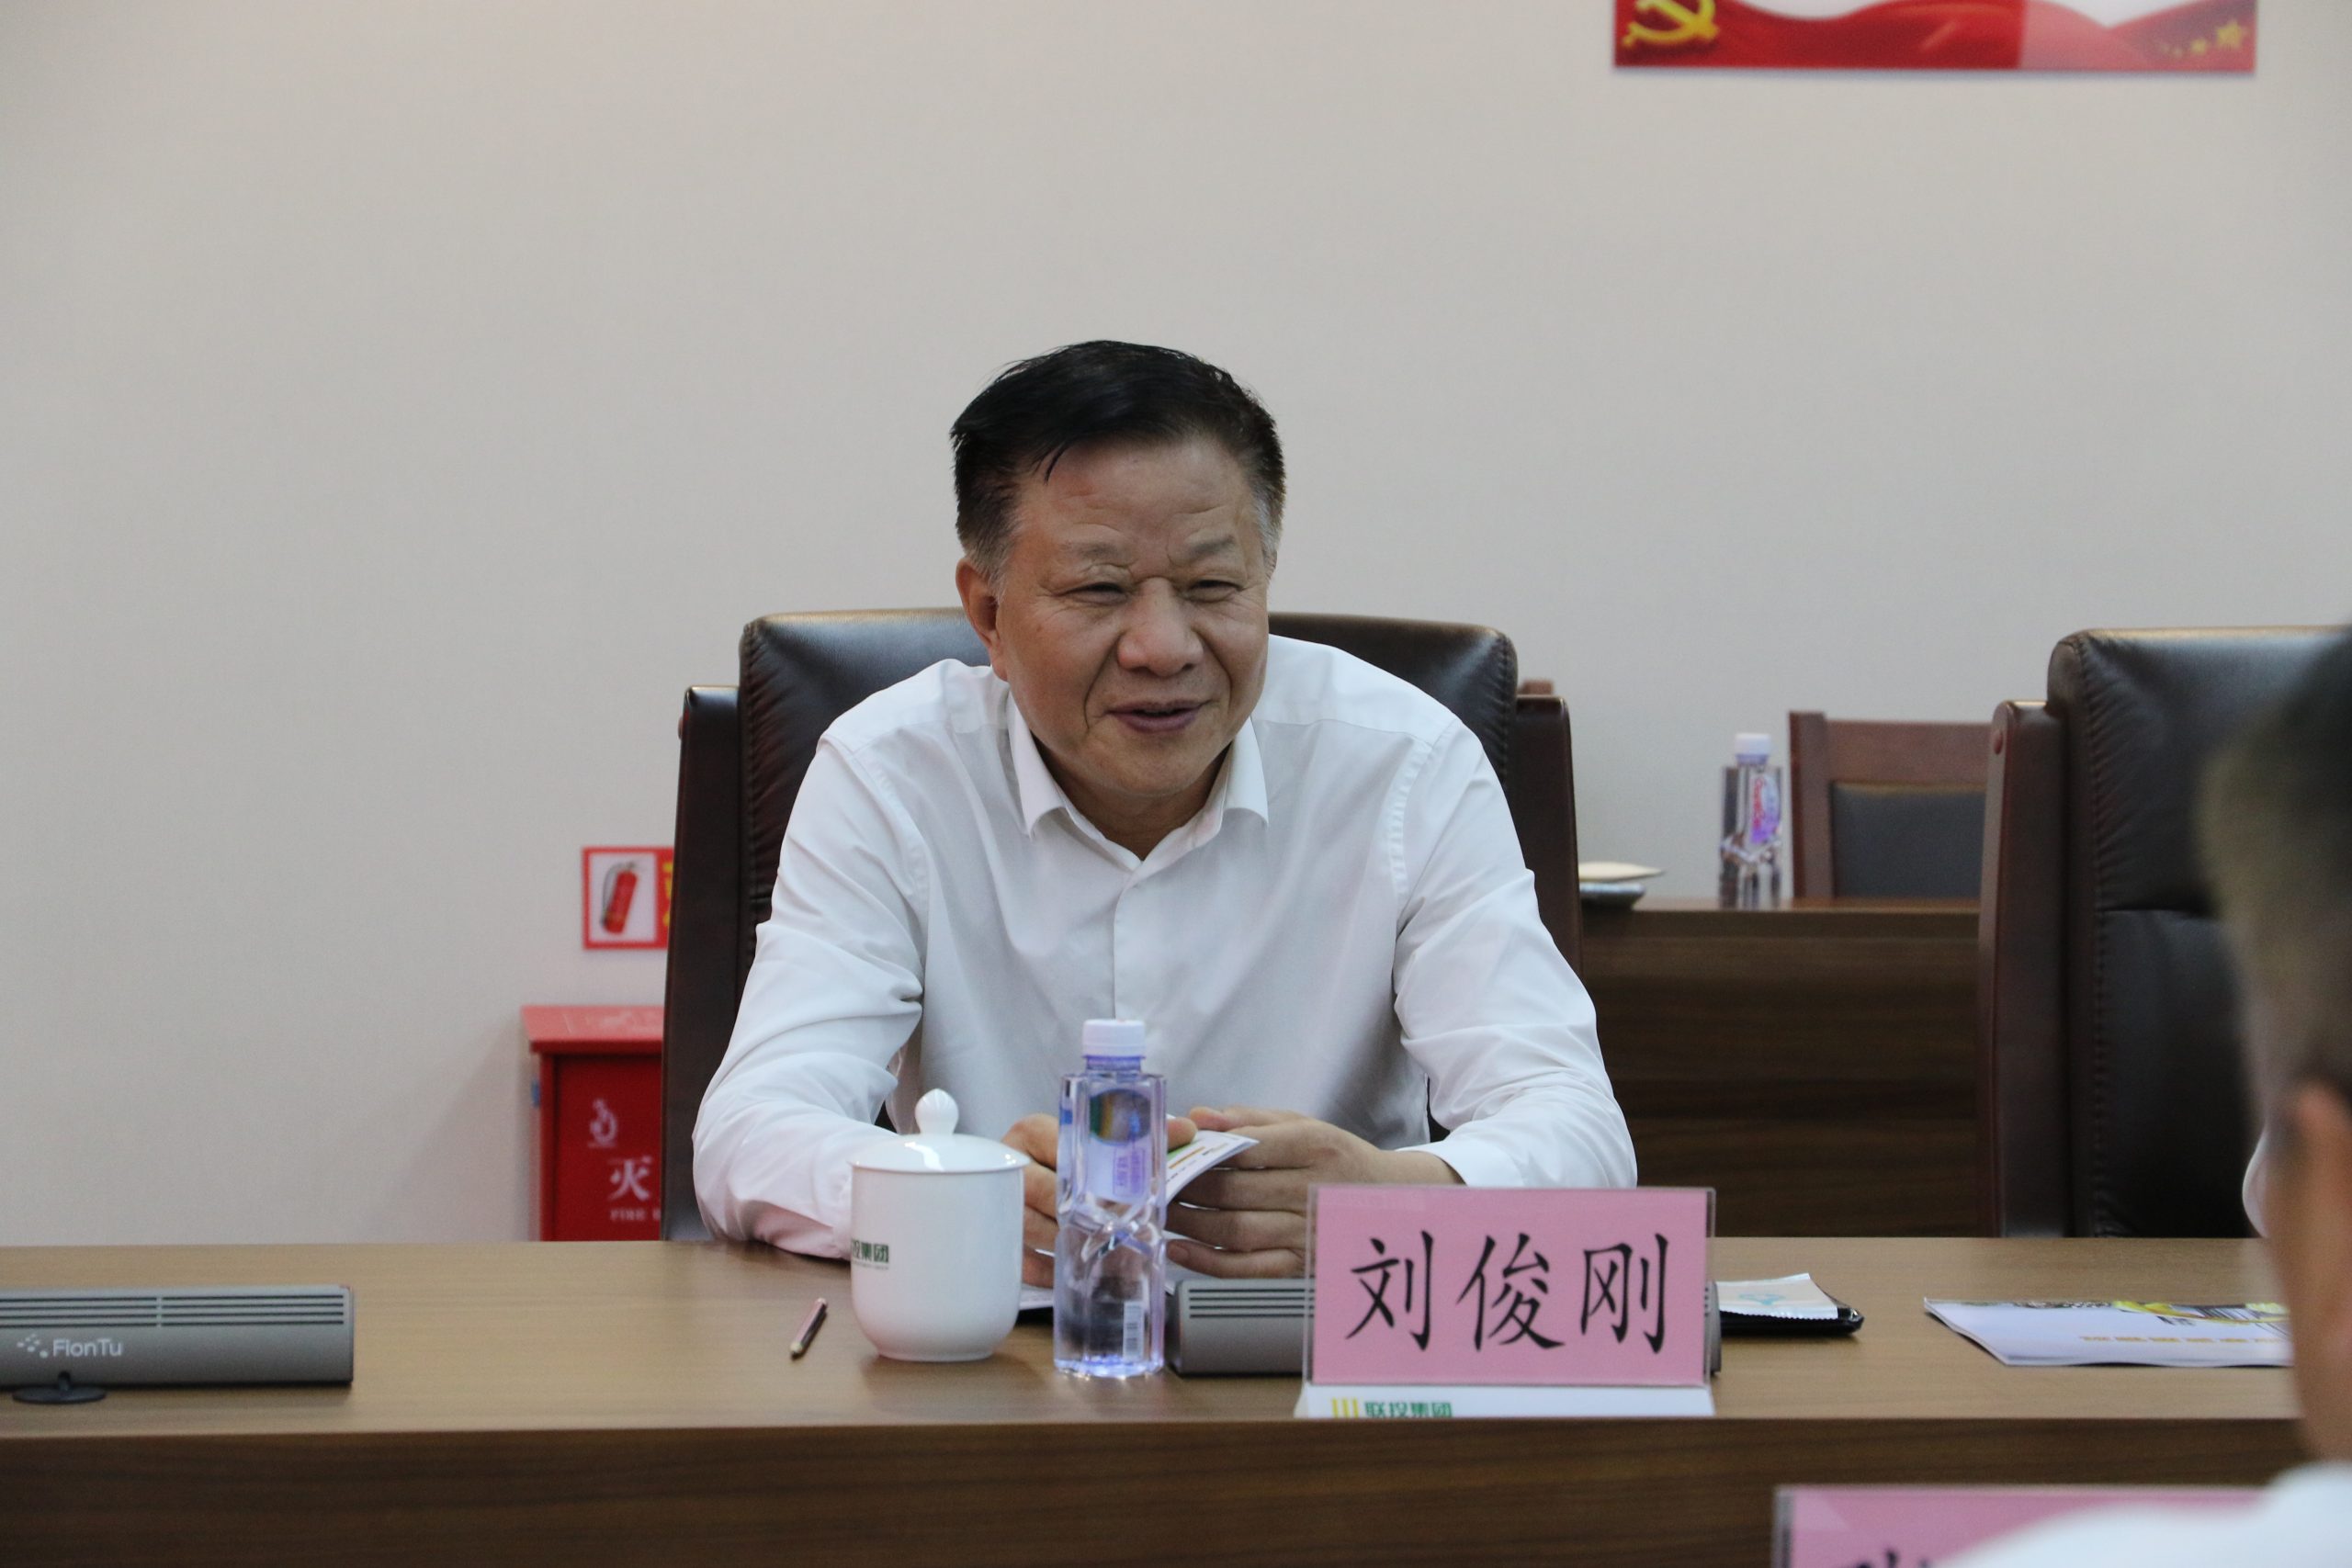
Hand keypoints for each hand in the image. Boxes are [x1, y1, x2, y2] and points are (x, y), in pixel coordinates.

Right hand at [1002, 1112, 1196, 1290]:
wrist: (1022, 1168)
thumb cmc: (1070, 1158)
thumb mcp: (1101, 1140)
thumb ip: (1144, 1136)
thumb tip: (1187, 1130)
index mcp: (1034, 1130)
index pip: (1061, 1149)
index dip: (1093, 1175)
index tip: (1120, 1196)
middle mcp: (1012, 1161)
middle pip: (1042, 1190)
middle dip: (1080, 1215)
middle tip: (1113, 1230)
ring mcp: (999, 1198)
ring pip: (1029, 1226)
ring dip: (1065, 1243)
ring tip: (1098, 1254)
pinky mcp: (996, 1231)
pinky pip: (1018, 1256)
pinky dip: (1046, 1270)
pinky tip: (1070, 1274)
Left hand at [1168, 1106, 1459, 1278]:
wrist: (1388, 1202)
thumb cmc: (1336, 1158)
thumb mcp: (1302, 1125)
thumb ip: (1248, 1120)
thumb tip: (1197, 1116)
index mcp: (1316, 1146)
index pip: (1249, 1147)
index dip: (1203, 1149)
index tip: (1172, 1148)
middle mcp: (1314, 1188)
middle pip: (1236, 1190)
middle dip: (1187, 1187)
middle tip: (1155, 1183)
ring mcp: (1308, 1231)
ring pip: (1236, 1230)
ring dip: (1189, 1223)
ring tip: (1161, 1212)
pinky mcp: (1301, 1264)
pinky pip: (1248, 1268)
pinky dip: (1208, 1262)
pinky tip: (1181, 1250)